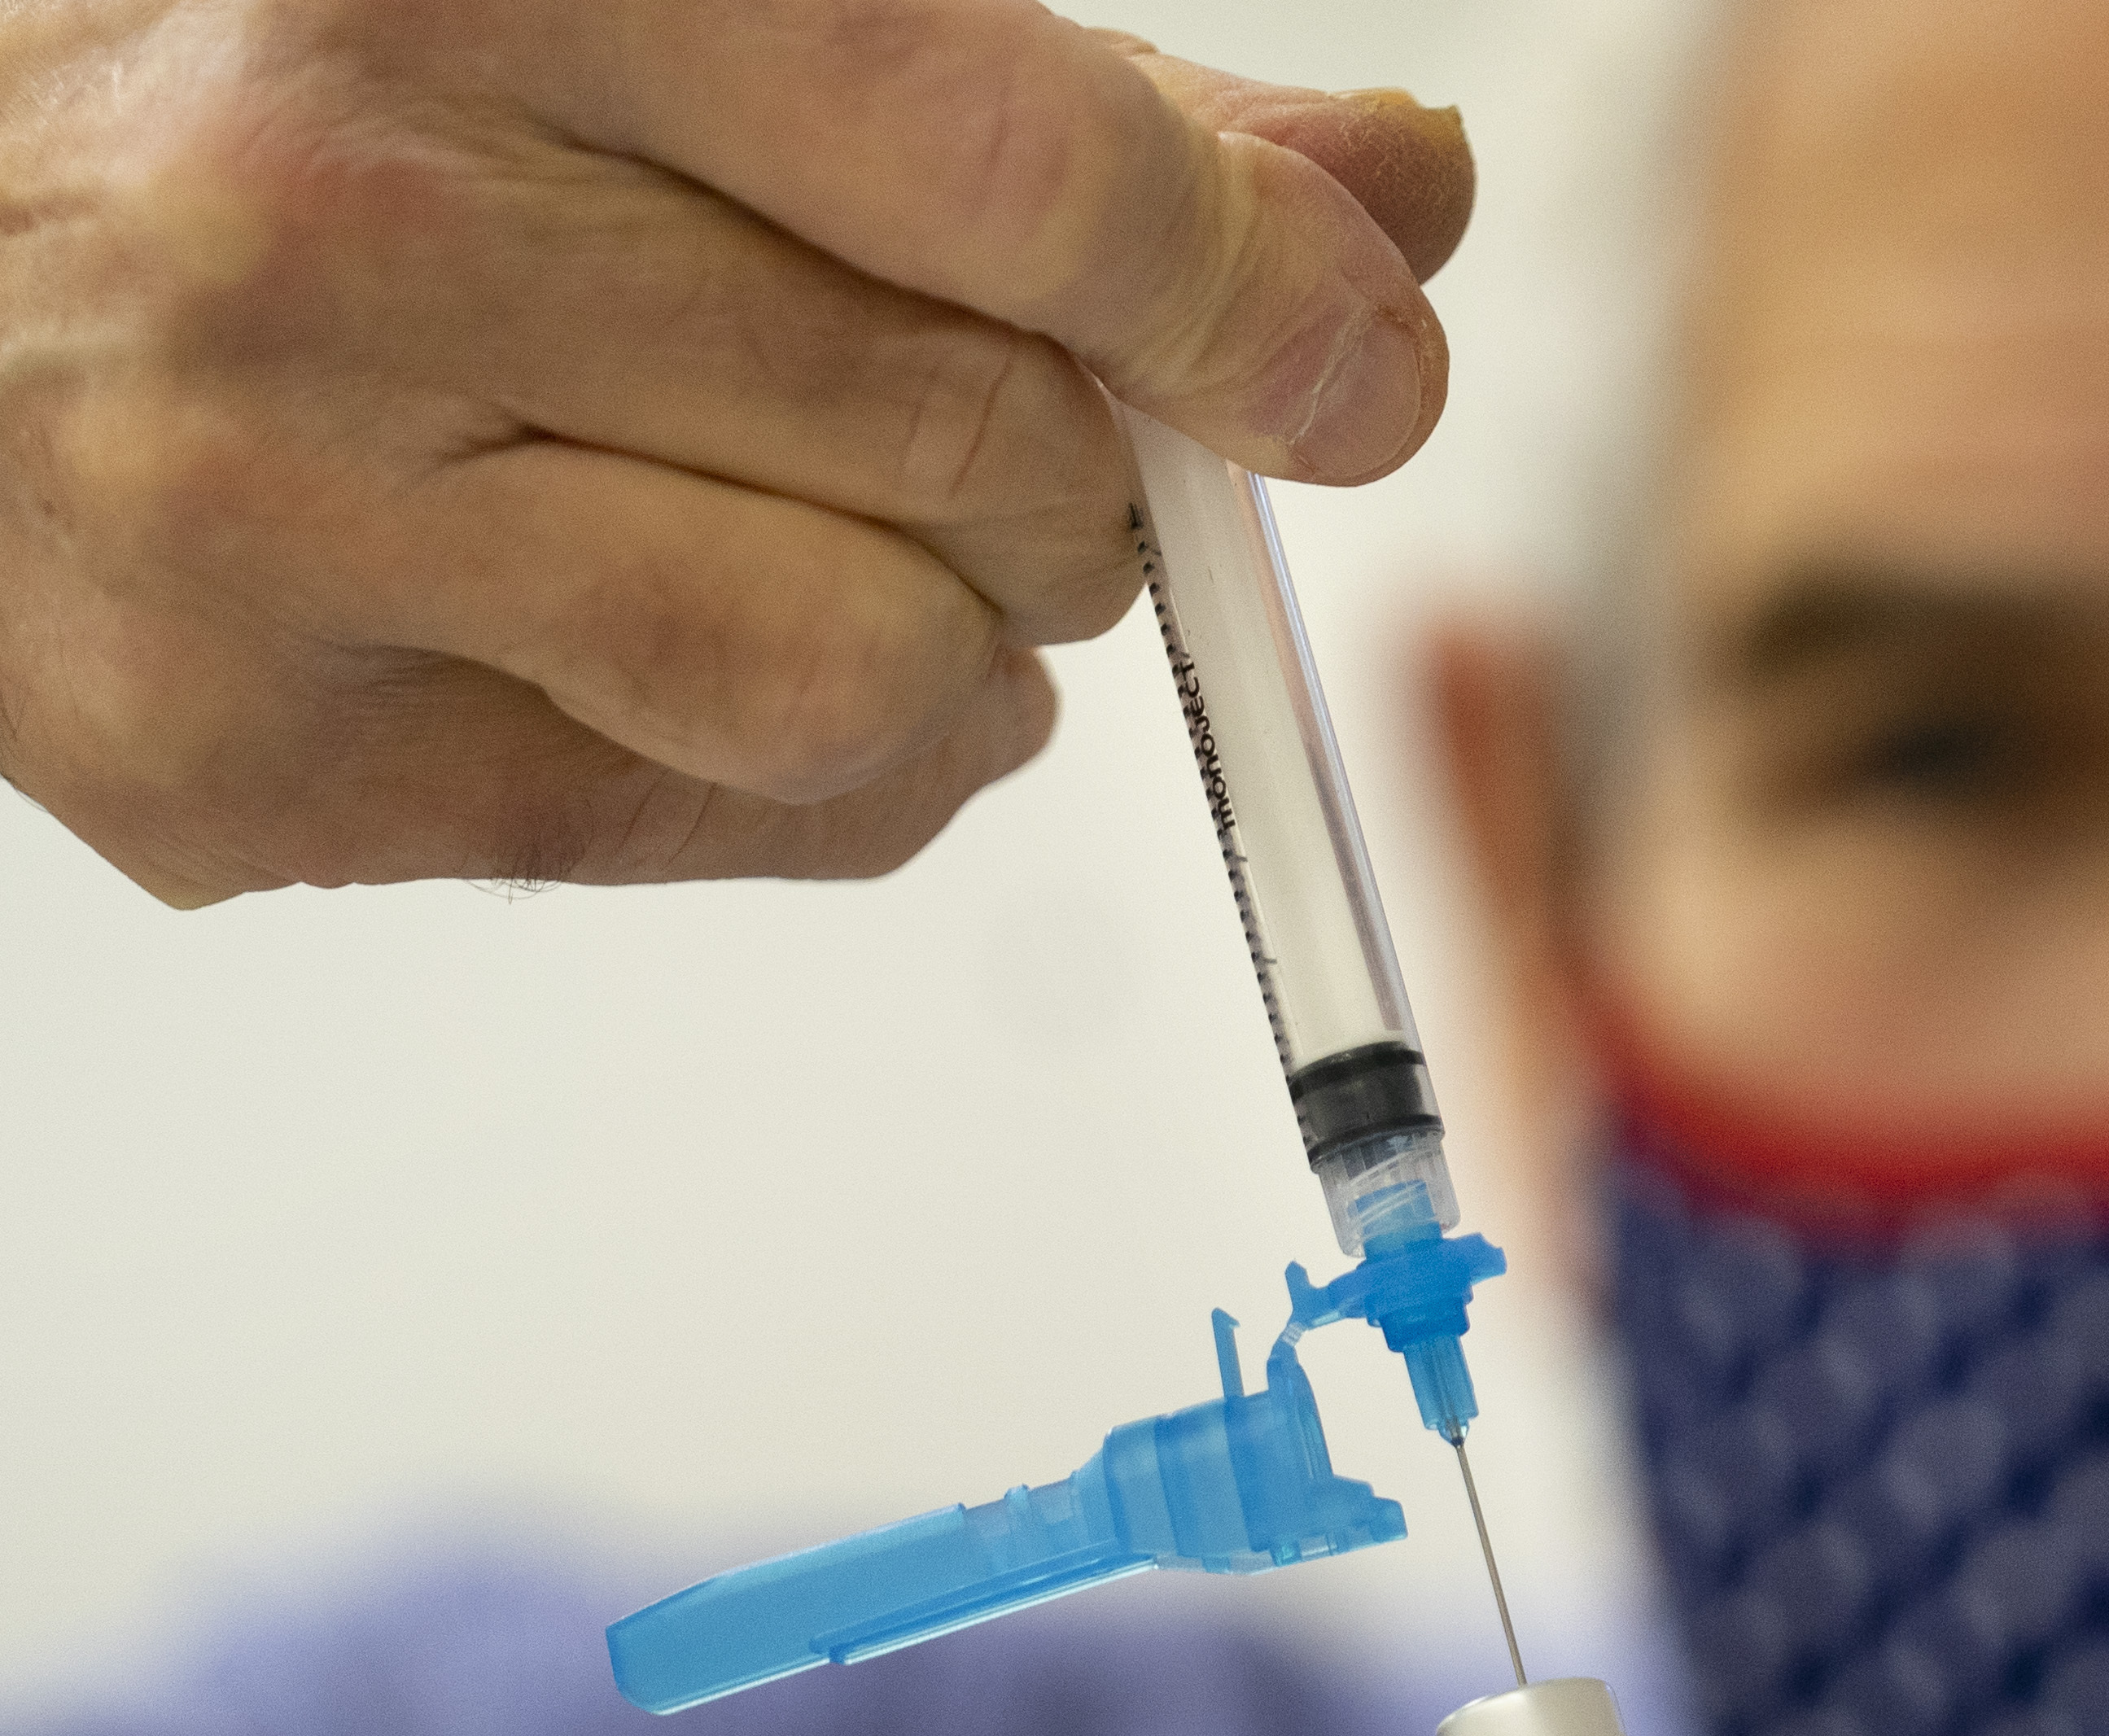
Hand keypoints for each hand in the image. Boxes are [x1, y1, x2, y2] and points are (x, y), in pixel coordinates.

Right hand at [0, 0, 1470, 901]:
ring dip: (976, 641)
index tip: (1353, 361)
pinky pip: (749, 826)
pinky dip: (846, 758)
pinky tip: (725, 625)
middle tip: (1012, 423)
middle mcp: (345, 234)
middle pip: (979, 447)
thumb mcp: (687, 12)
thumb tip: (1399, 206)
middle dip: (1084, 466)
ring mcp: (274, 523)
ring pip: (874, 683)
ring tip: (877, 532)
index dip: (1245, 291)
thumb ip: (1064, 112)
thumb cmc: (342, 108)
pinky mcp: (254, 765)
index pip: (1001, 169)